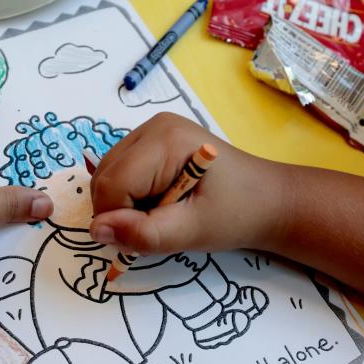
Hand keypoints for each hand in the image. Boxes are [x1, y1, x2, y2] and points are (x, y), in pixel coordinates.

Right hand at [88, 113, 287, 254]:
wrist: (268, 200)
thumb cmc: (237, 214)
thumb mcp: (192, 231)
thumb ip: (143, 233)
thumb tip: (96, 230)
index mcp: (166, 140)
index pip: (112, 185)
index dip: (119, 220)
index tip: (147, 237)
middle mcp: (153, 127)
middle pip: (105, 177)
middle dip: (121, 211)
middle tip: (160, 227)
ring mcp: (152, 130)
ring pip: (108, 176)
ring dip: (125, 205)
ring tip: (164, 214)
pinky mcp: (152, 141)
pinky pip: (121, 173)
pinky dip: (131, 196)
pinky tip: (161, 203)